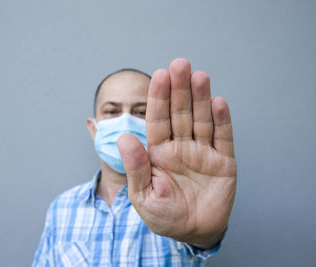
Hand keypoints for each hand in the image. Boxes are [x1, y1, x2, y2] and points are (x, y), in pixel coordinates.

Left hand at [117, 58, 236, 247]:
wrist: (193, 232)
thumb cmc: (164, 215)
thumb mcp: (143, 195)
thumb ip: (135, 167)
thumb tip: (124, 137)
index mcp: (159, 152)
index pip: (158, 120)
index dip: (158, 98)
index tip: (159, 75)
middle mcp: (180, 146)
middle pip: (180, 113)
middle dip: (179, 90)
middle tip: (180, 64)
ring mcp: (202, 152)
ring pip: (201, 120)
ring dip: (200, 98)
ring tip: (199, 76)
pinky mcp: (223, 162)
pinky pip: (222, 138)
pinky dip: (221, 121)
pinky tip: (218, 103)